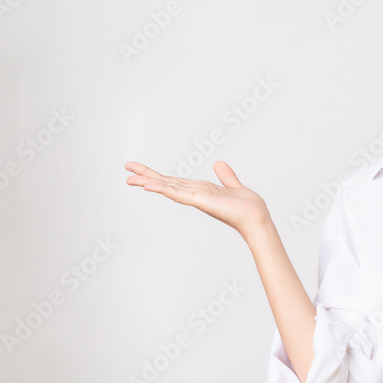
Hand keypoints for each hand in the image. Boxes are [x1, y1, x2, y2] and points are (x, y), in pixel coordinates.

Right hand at [124, 160, 271, 239]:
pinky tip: (150, 185)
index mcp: (200, 190)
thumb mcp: (234, 186)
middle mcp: (195, 194)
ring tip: (130, 178)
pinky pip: (179, 194)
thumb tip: (219, 164)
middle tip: (126, 169)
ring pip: (167, 188)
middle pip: (166, 183)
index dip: (157, 175)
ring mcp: (196, 198)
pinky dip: (164, 189)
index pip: (174, 180)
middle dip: (146, 176)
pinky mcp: (200, 201)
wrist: (256, 218)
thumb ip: (226, 176)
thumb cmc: (247, 207)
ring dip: (149, 182)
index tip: (140, 169)